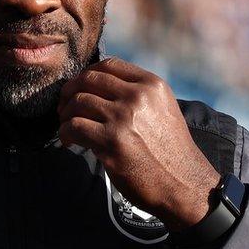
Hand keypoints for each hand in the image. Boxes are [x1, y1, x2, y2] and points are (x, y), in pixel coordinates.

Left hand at [57, 57, 219, 230]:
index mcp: (151, 85)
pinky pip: (73, 126)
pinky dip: (65, 133)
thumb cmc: (170, 150)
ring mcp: (123, 118)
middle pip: (88, 79)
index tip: (79, 88)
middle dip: (70, 92)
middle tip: (64, 107)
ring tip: (66, 126)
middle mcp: (137, 96)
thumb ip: (137, 93)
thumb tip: (99, 86)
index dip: (87, 74)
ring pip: (77, 102)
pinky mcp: (111, 142)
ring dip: (65, 114)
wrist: (183, 183)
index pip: (108, 65)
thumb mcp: (163, 108)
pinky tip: (69, 141)